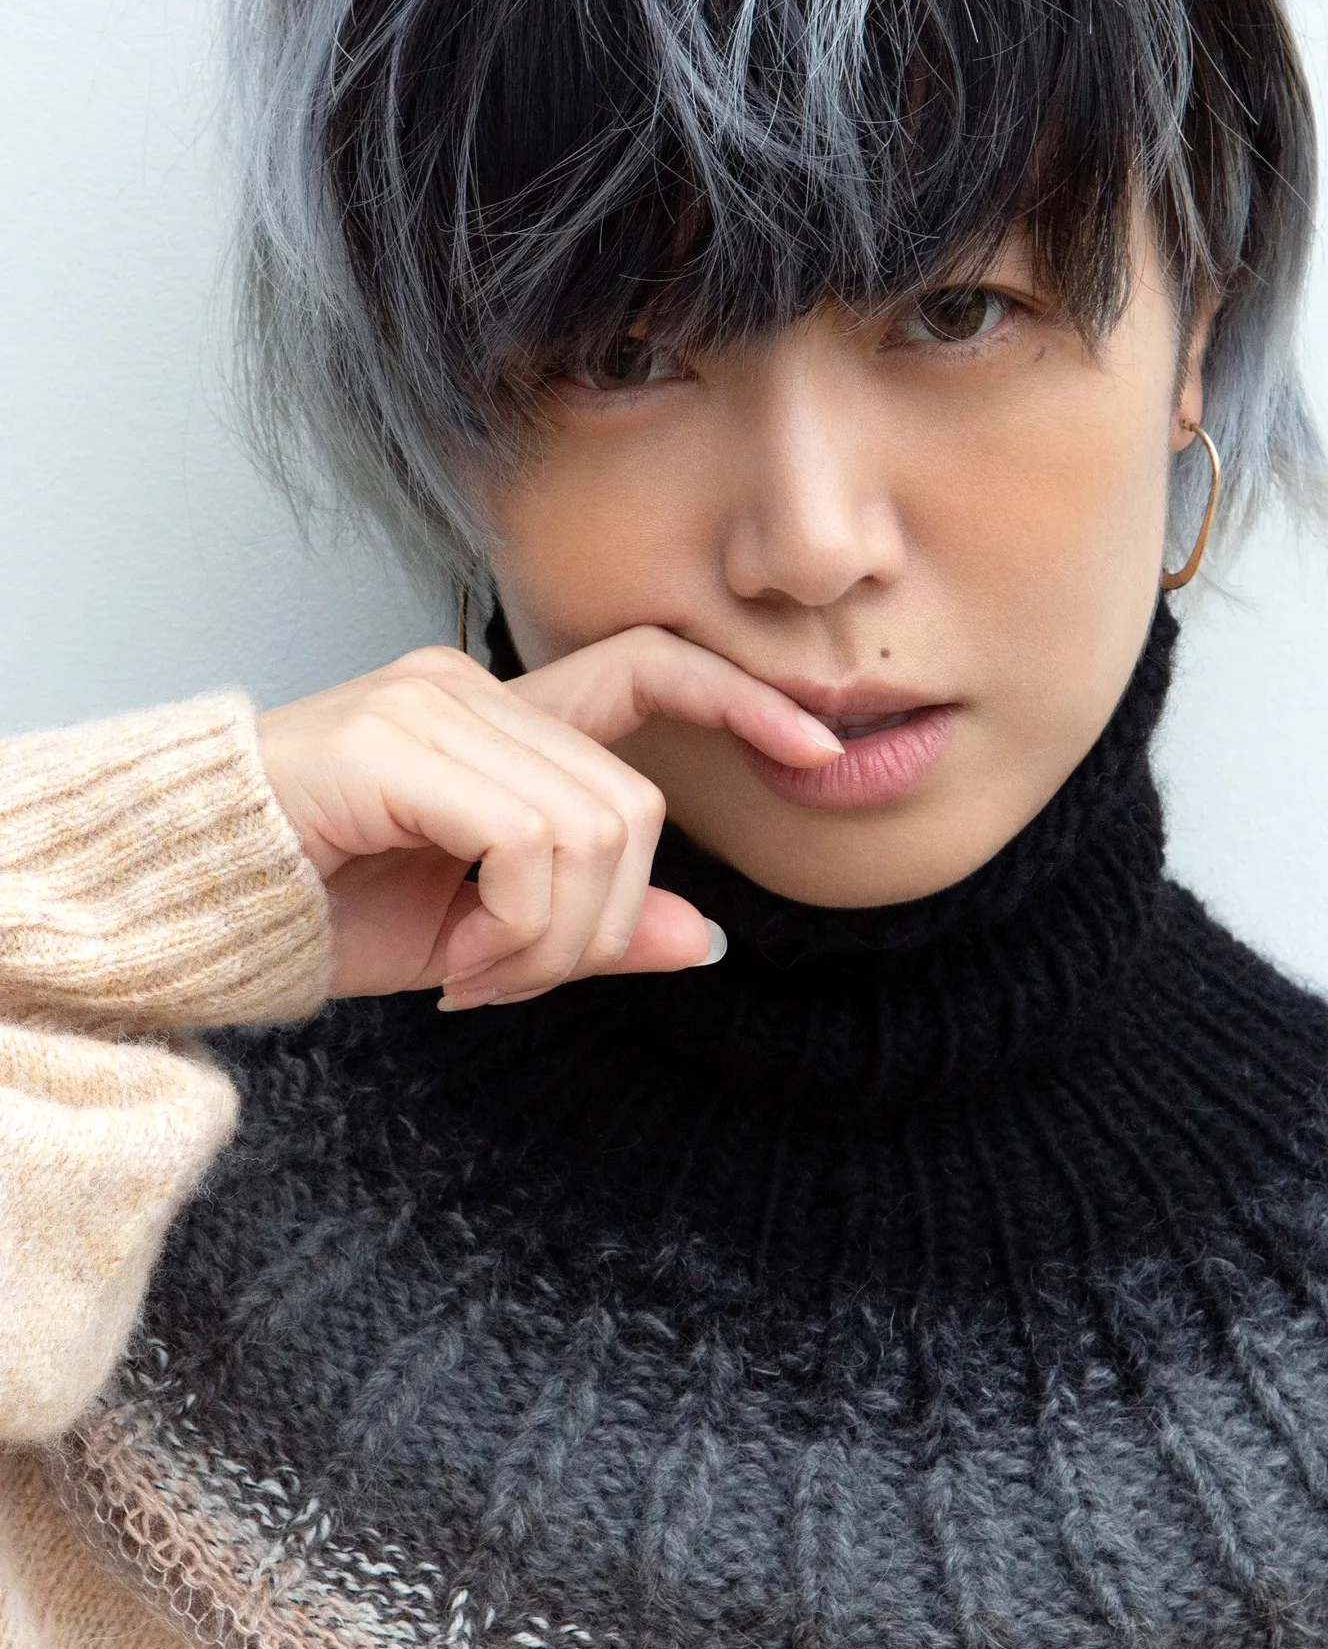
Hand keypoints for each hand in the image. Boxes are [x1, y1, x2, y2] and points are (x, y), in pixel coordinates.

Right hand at [255, 629, 841, 1008]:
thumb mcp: (479, 934)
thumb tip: (704, 939)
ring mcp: (431, 706)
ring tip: (473, 977)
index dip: (739, 699)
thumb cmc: (318, 909)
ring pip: (593, 831)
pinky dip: (513, 931)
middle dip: (597, 925)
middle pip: (633, 806)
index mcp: (498, 717)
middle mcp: (468, 688)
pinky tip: (452, 972)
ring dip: (549, 943)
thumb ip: (586, 926)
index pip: (646, 666)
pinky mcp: (393, 743)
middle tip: (508, 981)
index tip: (821, 750)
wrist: (185, 910)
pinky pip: (528, 842)